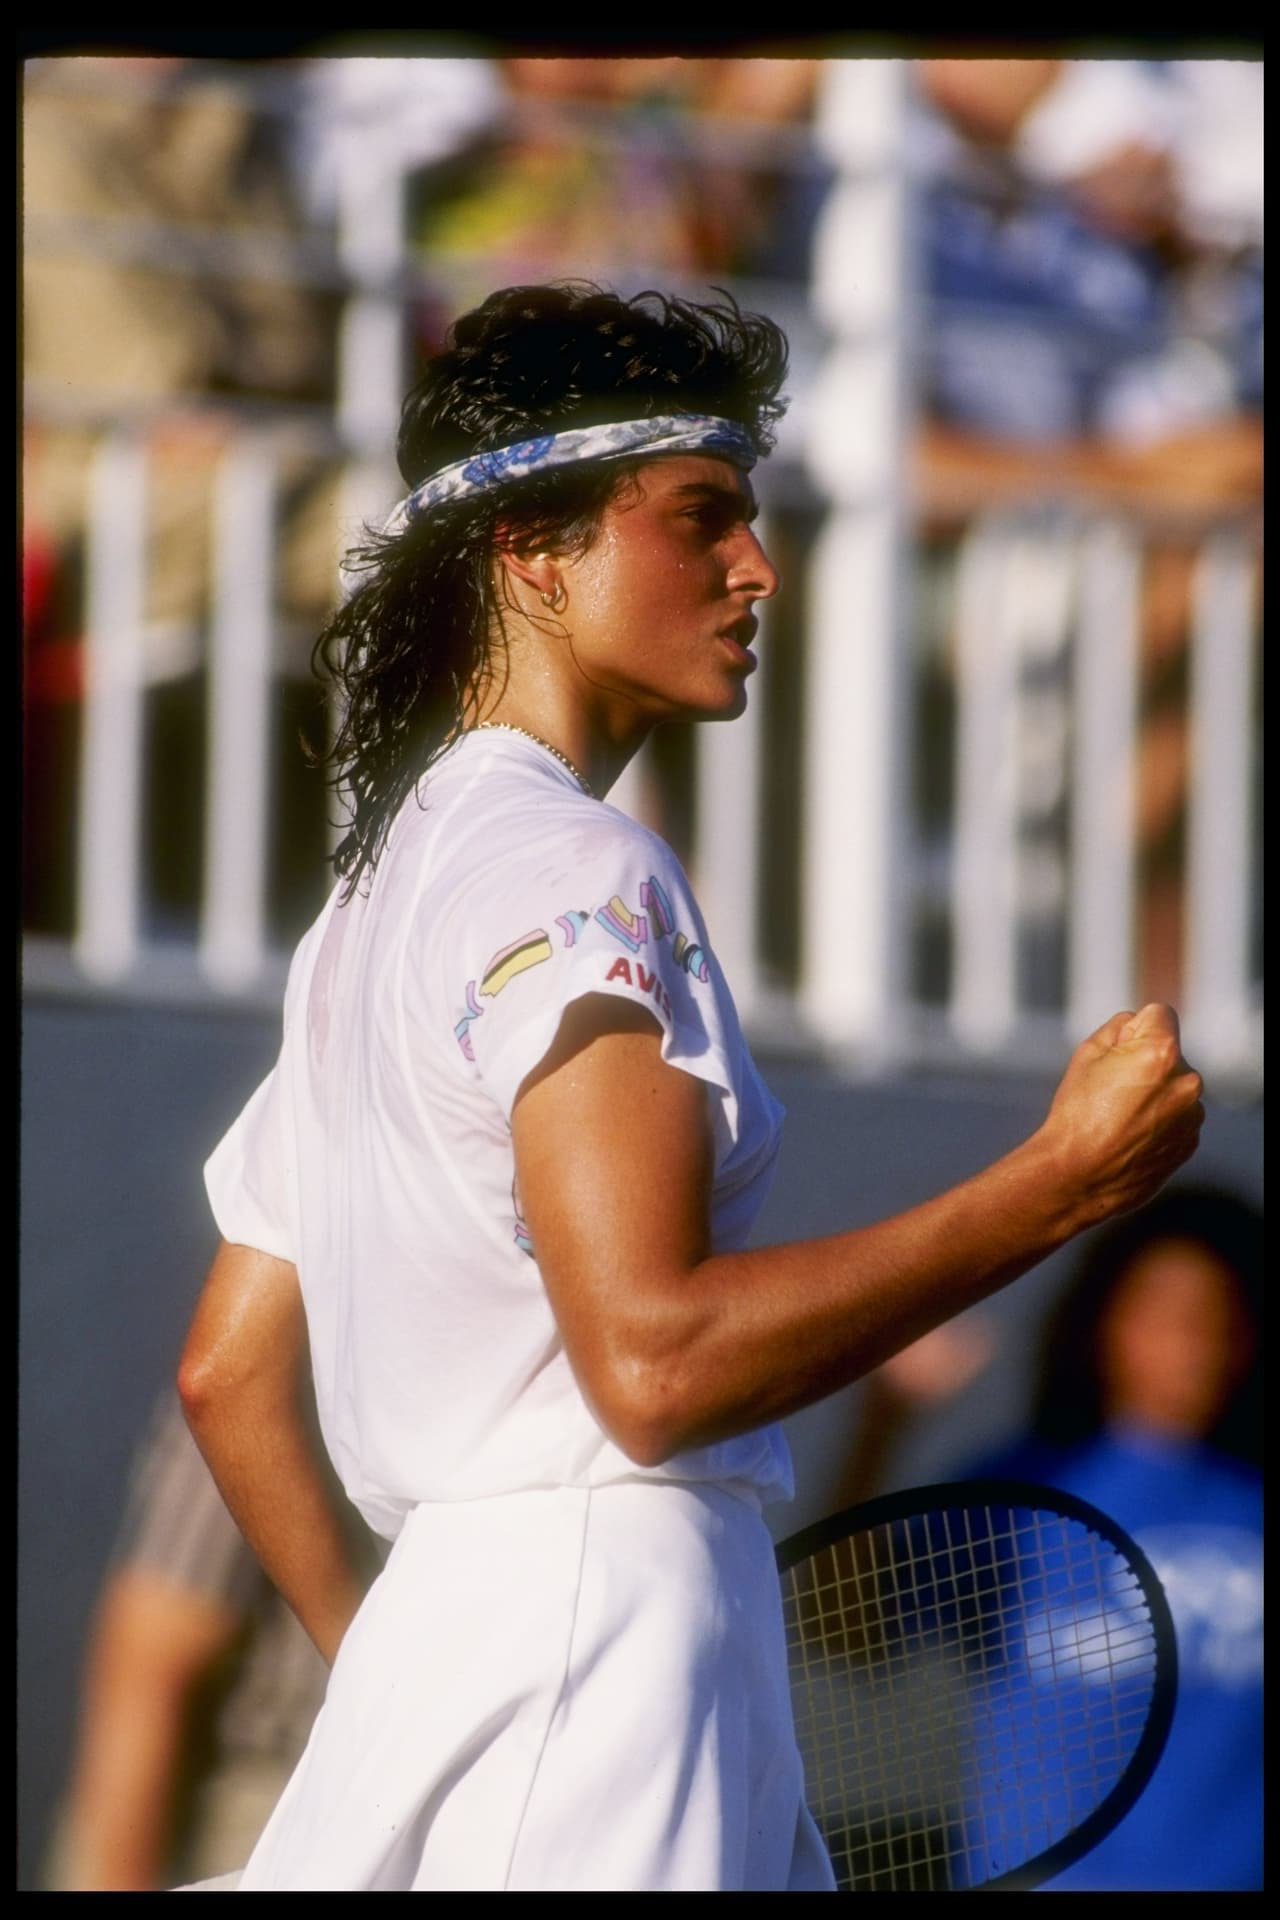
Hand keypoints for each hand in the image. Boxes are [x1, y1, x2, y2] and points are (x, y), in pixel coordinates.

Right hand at [1041, 1003, 1203, 1228]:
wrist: (1079, 1177)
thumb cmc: (1077, 1114)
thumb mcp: (1086, 1054)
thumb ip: (1119, 1028)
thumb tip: (1137, 1024)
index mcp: (1162, 1052)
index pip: (1159, 1014)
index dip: (1133, 1029)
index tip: (1117, 1052)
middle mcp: (1187, 1080)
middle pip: (1168, 1053)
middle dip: (1146, 1062)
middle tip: (1111, 1091)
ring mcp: (1193, 1114)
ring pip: (1174, 1086)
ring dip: (1155, 1094)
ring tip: (1119, 1119)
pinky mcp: (1191, 1140)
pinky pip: (1178, 1116)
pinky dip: (1159, 1121)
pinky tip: (1130, 1137)